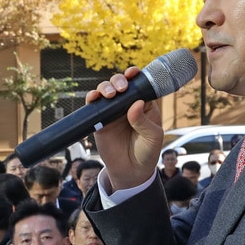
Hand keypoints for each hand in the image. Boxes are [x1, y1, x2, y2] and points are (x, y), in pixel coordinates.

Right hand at [86, 66, 165, 190]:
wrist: (131, 171)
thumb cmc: (146, 152)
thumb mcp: (152, 137)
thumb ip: (144, 121)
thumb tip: (135, 104)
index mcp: (144, 105)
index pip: (139, 85)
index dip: (135, 76)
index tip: (132, 74)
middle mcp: (127, 105)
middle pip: (120, 84)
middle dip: (118, 80)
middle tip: (121, 88)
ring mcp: (112, 112)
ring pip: (105, 91)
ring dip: (105, 87)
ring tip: (110, 95)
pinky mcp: (99, 121)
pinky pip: (93, 106)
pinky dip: (92, 98)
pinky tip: (94, 98)